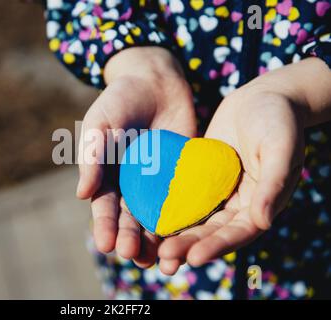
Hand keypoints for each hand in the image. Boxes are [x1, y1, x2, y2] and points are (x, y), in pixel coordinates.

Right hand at [77, 47, 196, 266]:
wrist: (157, 82)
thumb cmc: (120, 99)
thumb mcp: (100, 124)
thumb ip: (92, 157)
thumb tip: (82, 194)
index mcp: (107, 178)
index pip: (105, 207)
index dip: (105, 226)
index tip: (106, 245)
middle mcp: (132, 186)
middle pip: (131, 219)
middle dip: (130, 239)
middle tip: (132, 255)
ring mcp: (158, 184)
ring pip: (157, 218)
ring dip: (156, 240)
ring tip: (160, 260)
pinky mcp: (183, 178)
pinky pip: (184, 202)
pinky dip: (184, 221)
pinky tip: (188, 237)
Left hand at [157, 62, 315, 273]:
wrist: (263, 97)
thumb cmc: (279, 120)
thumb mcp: (281, 148)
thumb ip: (273, 184)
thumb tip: (263, 222)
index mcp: (260, 204)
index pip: (238, 233)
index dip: (217, 246)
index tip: (194, 258)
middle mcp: (237, 204)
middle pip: (211, 231)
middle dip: (188, 246)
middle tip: (164, 260)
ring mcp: (217, 191)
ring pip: (193, 217)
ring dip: (174, 233)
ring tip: (152, 248)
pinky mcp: (200, 177)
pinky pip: (182, 194)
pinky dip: (168, 206)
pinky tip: (146, 214)